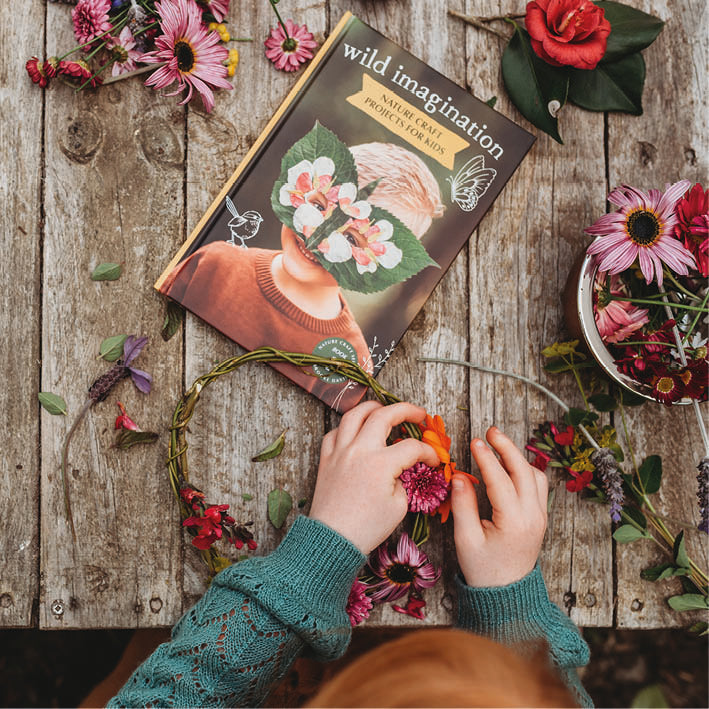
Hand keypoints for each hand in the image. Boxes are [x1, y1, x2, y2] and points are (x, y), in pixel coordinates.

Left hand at [309, 401, 438, 553]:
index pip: (412, 447)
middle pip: (384, 415)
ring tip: (385, 410)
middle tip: (418, 414)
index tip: (434, 460)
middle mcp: (359, 450)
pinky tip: (356, 431)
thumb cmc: (367, 528)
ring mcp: (339, 451)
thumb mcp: (398, 506)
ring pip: (354, 414)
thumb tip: (399, 468)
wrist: (332, 540)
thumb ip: (403, 479)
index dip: (428, 452)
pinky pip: (335, 432)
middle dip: (405, 410)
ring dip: (372, 408)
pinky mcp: (326, 459)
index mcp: (380, 463)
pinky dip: (347, 427)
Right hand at [451, 427, 547, 586]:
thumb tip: (459, 476)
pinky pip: (538, 485)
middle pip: (524, 470)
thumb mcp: (466, 539)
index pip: (500, 480)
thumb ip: (462, 506)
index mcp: (514, 522)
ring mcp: (540, 516)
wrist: (507, 593)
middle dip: (507, 447)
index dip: (486, 458)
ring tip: (498, 445)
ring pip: (535, 475)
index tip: (474, 441)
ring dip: (518, 457)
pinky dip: (526, 469)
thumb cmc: (483, 569)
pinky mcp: (540, 517)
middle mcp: (532, 516)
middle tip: (490, 431)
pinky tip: (511, 464)